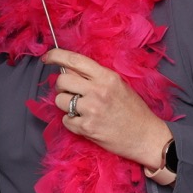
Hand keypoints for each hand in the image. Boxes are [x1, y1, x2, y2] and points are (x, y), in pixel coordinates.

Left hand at [42, 47, 172, 168]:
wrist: (146, 137)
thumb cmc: (133, 110)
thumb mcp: (118, 85)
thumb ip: (95, 77)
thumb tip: (69, 70)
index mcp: (106, 77)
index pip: (74, 60)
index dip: (56, 56)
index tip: (47, 58)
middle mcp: (98, 91)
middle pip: (61, 80)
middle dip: (63, 86)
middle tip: (73, 93)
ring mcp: (91, 110)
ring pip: (60, 100)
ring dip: (66, 105)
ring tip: (82, 110)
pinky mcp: (86, 128)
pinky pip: (66, 120)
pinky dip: (72, 122)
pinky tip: (86, 122)